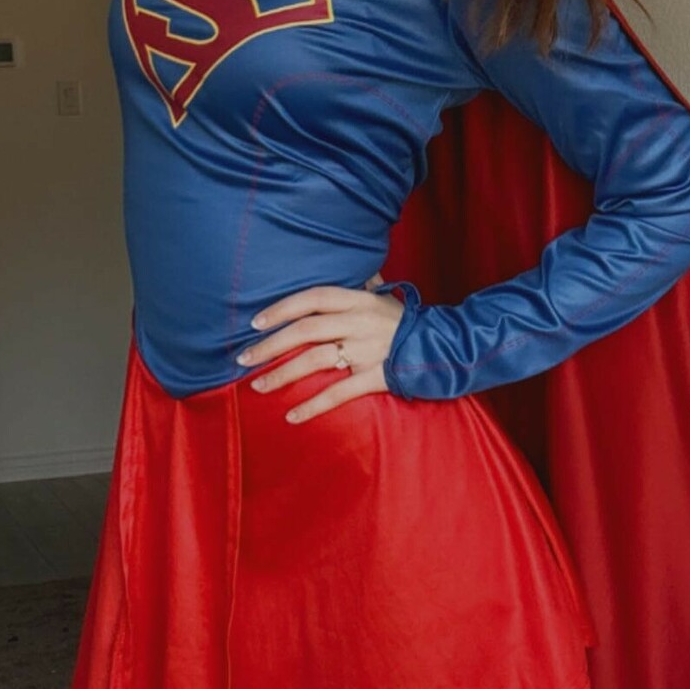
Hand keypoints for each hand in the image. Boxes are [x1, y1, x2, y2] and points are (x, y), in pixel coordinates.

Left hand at [235, 272, 405, 422]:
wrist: (447, 347)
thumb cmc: (408, 322)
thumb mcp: (384, 298)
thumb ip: (362, 286)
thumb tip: (350, 271)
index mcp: (359, 300)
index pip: (312, 298)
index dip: (282, 309)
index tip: (255, 322)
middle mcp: (360, 322)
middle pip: (306, 330)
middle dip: (270, 345)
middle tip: (243, 359)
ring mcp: (368, 350)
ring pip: (316, 361)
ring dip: (282, 375)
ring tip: (258, 387)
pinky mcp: (378, 377)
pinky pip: (339, 393)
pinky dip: (314, 406)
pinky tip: (292, 416)